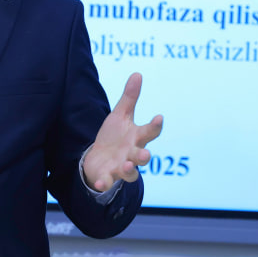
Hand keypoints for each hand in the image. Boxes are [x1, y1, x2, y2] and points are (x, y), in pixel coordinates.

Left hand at [82, 73, 163, 192]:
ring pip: (130, 172)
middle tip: (146, 154)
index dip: (155, 125)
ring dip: (129, 170)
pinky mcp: (108, 176)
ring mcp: (121, 167)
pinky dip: (104, 183)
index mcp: (137, 138)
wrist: (99, 158)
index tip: (158, 117)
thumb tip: (137, 73)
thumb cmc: (114, 137)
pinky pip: (108, 182)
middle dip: (145, 156)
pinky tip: (99, 183)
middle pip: (142, 156)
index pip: (150, 132)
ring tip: (126, 165)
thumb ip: (129, 98)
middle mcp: (132, 154)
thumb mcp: (120, 115)